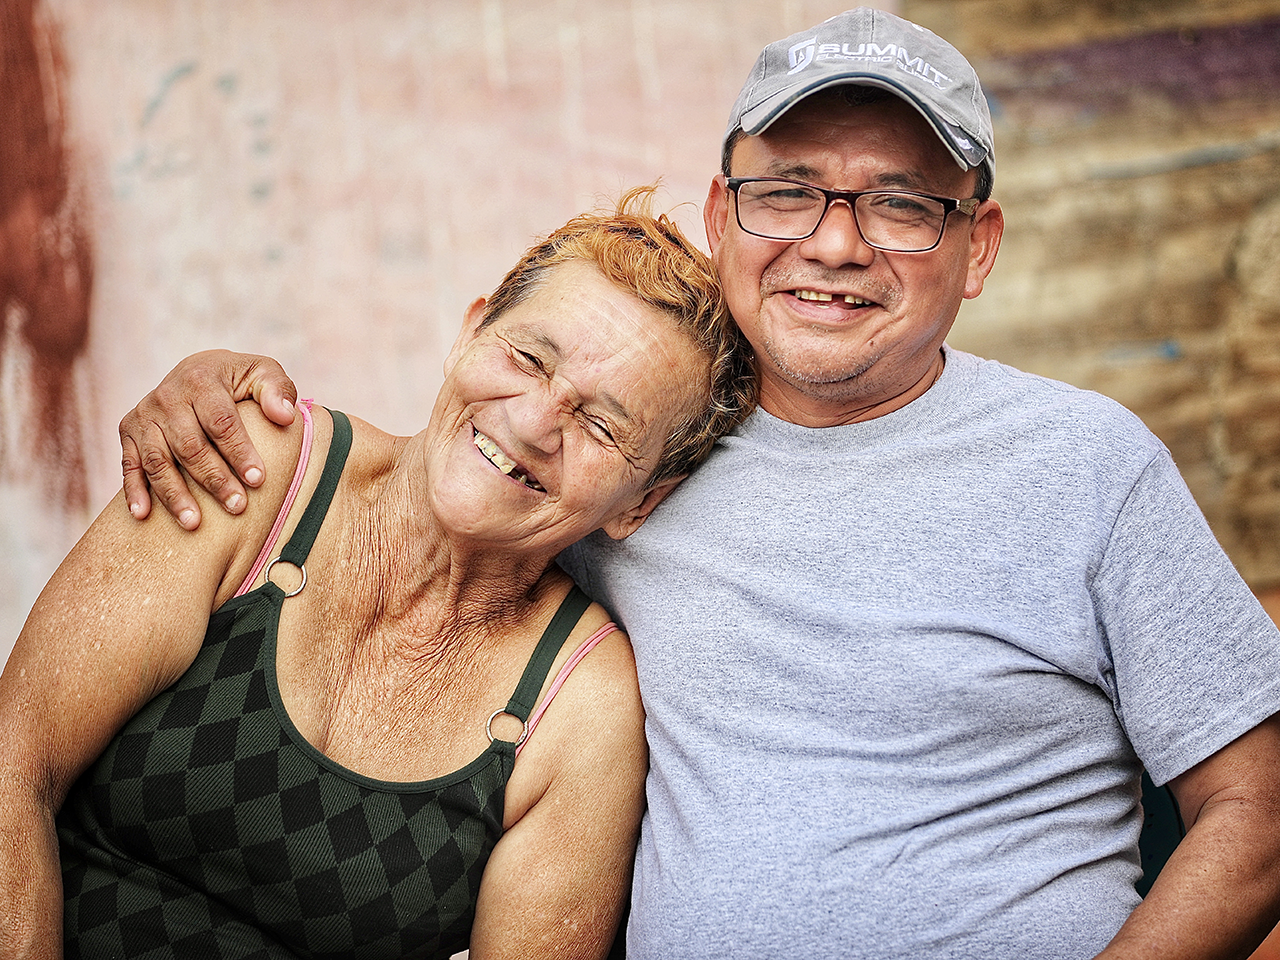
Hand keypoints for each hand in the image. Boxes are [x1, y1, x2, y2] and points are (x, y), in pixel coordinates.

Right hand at [119, 350, 296, 528]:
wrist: (195, 370)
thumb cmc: (237, 379)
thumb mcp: (262, 373)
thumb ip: (277, 389)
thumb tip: (285, 416)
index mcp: (201, 379)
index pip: (221, 422)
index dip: (239, 452)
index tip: (257, 479)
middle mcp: (167, 396)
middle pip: (190, 446)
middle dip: (214, 479)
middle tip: (237, 506)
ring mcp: (144, 415)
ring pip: (158, 460)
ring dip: (174, 494)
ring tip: (193, 523)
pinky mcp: (128, 430)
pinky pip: (129, 464)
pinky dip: (134, 490)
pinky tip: (143, 515)